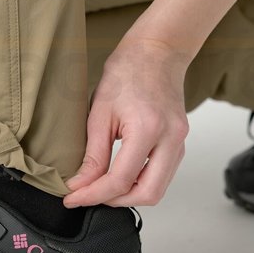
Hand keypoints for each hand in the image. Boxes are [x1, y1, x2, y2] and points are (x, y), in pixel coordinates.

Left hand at [63, 37, 189, 207]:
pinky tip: (122, 173)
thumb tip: (81, 185)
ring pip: (159, 188)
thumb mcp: (100, 112)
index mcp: (147, 128)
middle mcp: (170, 138)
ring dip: (130, 193)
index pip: (120, 179)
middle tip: (90, 195)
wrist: (157, 51)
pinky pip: (164, 174)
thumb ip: (93, 154)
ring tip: (103, 185)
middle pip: (148, 194)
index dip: (93, 195)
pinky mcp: (180, 141)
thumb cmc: (127, 72)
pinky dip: (142, 181)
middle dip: (115, 201)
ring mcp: (180, 141)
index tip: (73, 198)